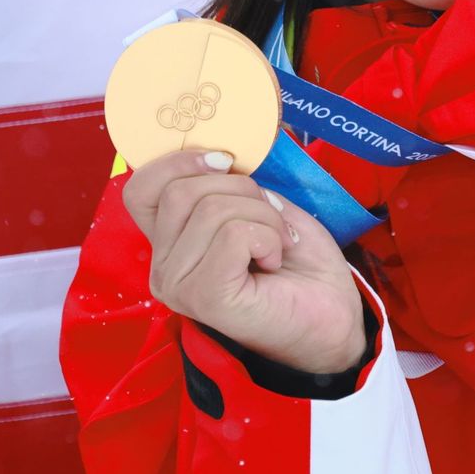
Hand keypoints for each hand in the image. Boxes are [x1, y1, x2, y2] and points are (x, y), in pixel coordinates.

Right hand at [125, 150, 366, 373]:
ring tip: (277, 245)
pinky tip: (274, 262)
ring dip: (263, 217)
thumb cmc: (299, 264)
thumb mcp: (261, 206)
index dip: (179, 161)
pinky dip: (267, 237)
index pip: (140, 188)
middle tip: (271, 221)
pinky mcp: (205, 299)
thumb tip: (219, 157)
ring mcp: (179, 287)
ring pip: (211, 210)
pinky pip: (234, 235)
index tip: (227, 162)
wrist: (333, 317)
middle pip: (181, 191)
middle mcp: (163, 268)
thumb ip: (228, 185)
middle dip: (242, 191)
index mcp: (170, 243)